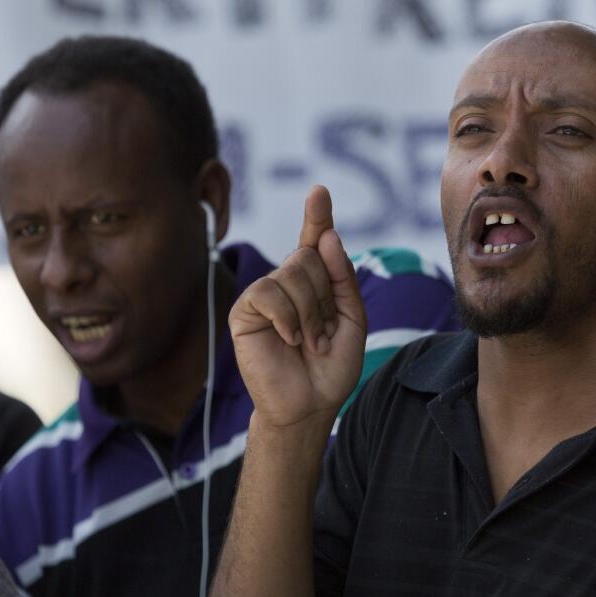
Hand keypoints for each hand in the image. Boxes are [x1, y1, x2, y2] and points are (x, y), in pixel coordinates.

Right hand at [229, 185, 366, 429]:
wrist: (309, 406)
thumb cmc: (331, 366)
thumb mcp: (352, 318)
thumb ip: (342, 277)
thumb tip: (326, 236)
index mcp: (314, 283)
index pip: (314, 241)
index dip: (317, 216)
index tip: (319, 191)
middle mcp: (287, 282)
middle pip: (308, 257)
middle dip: (324, 298)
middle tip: (322, 334)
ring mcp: (264, 296)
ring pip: (291, 273)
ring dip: (309, 314)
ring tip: (309, 343)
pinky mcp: (243, 312)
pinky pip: (267, 292)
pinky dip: (286, 318)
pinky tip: (288, 340)